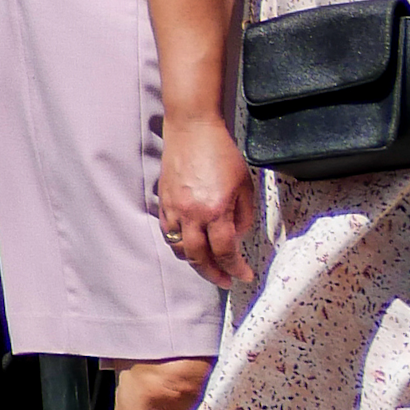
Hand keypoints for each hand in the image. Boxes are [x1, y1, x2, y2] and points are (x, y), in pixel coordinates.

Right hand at [160, 112, 259, 287]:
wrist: (192, 128)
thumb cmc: (221, 152)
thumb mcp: (245, 185)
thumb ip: (243, 216)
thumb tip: (236, 236)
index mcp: (215, 210)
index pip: (226, 251)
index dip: (236, 268)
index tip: (244, 274)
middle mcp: (192, 213)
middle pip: (199, 257)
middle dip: (214, 274)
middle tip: (226, 280)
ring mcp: (174, 207)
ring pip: (179, 247)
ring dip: (194, 261)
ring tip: (207, 265)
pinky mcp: (164, 200)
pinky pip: (168, 231)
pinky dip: (178, 243)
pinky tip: (190, 243)